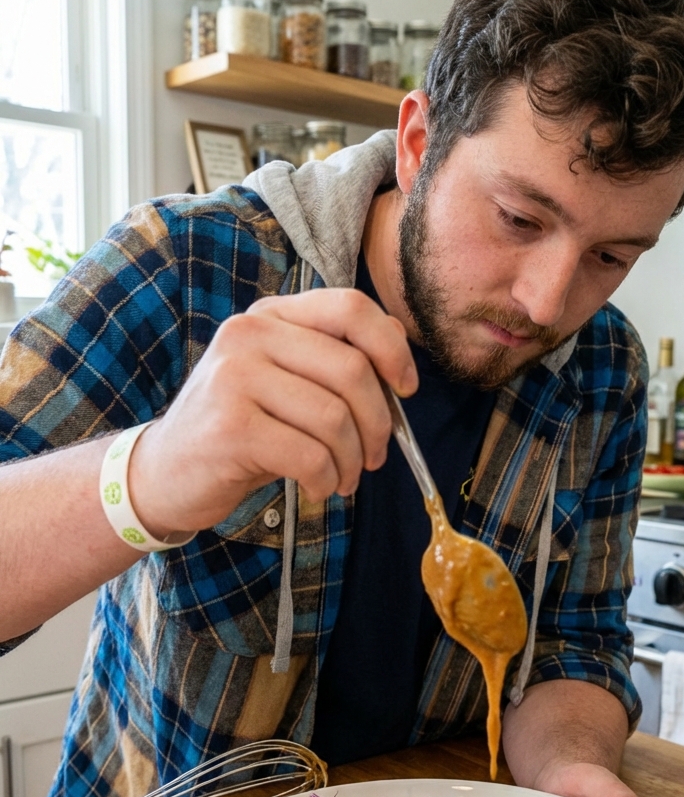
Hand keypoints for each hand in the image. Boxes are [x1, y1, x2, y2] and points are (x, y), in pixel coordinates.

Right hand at [128, 289, 416, 536]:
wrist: (164, 472)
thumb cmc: (240, 430)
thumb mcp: (287, 385)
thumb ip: (334, 361)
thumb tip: (399, 349)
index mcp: (270, 316)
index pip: (350, 307)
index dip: (392, 348)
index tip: (406, 389)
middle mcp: (249, 335)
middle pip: (353, 369)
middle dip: (378, 423)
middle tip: (375, 457)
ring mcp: (234, 378)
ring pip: (335, 417)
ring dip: (352, 460)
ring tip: (344, 479)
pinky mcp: (230, 427)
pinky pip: (310, 455)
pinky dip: (327, 480)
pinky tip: (319, 489)